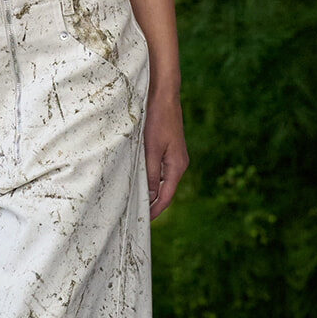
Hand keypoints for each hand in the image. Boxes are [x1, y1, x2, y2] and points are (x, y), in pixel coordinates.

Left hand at [144, 88, 188, 219]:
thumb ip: (151, 173)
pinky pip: (162, 171)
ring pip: (164, 181)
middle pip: (166, 191)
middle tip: (137, 214)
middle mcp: (179, 164)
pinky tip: (142, 181)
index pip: (166, 196)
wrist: (164, 96)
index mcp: (177, 166)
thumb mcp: (151, 149)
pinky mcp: (170, 149)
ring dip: (152, 192)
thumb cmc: (157, 120)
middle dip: (153, 204)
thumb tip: (151, 195)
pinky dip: (153, 179)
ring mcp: (175, 157)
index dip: (155, 210)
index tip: (143, 220)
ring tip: (137, 201)